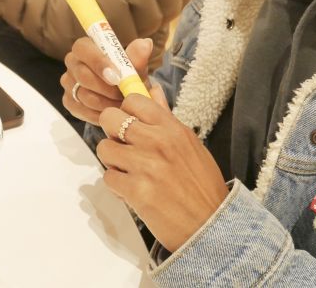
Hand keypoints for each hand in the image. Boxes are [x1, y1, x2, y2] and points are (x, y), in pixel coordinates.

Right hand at [60, 37, 153, 124]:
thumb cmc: (127, 76)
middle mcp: (73, 62)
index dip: (98, 62)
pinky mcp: (69, 101)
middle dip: (106, 88)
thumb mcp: (135, 67)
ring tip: (122, 105)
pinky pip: (83, 110)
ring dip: (106, 103)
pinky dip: (100, 114)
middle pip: (82, 75)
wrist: (124, 95)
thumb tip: (145, 44)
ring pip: (84, 95)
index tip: (116, 77)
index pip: (83, 48)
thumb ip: (138, 57)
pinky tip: (113, 113)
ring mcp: (69, 83)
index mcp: (85, 47)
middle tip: (123, 96)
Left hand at [97, 94, 228, 252]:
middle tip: (123, 147)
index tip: (130, 126)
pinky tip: (132, 191)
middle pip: (110, 118)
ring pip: (104, 148)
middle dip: (111, 132)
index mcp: (172, 128)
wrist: (211, 227)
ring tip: (130, 172)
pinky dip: (116, 185)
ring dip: (112, 162)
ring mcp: (146, 166)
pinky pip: (108, 177)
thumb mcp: (189, 144)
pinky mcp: (136, 190)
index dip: (126, 112)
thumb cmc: (201, 184)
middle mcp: (158, 142)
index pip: (133, 101)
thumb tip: (152, 88)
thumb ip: (165, 117)